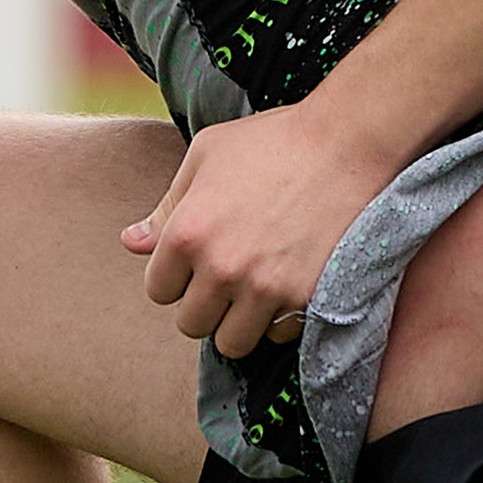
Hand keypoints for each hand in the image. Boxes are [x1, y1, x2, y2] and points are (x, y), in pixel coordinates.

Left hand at [123, 108, 398, 355]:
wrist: (351, 142)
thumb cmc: (274, 140)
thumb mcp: (207, 156)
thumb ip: (167, 206)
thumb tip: (131, 243)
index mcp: (188, 232)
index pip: (158, 290)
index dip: (176, 277)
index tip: (198, 262)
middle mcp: (221, 268)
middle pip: (191, 324)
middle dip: (205, 304)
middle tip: (228, 277)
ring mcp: (266, 289)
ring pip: (233, 342)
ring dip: (240, 322)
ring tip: (255, 290)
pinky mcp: (307, 300)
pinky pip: (279, 336)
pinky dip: (281, 319)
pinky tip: (290, 284)